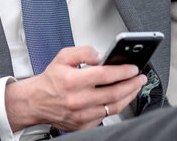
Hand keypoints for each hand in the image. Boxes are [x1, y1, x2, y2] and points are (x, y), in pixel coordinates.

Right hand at [5, 46, 146, 131]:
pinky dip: (116, 106)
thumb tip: (102, 55)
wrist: (36, 101)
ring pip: (113, 107)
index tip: (133, 68)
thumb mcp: (63, 56)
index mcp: (72, 81)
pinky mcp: (83, 125)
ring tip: (135, 86)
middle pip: (113, 93)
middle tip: (140, 77)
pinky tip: (121, 97)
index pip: (105, 75)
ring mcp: (81, 115)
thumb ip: (84, 51)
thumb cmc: (51, 80)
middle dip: (131, 84)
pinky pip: (106, 116)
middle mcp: (78, 100)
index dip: (122, 71)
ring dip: (128, 96)